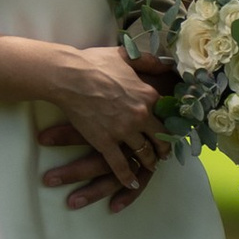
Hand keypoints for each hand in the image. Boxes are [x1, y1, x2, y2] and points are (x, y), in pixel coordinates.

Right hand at [31, 41, 169, 197]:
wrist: (69, 76)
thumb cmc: (95, 62)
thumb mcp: (126, 56)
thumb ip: (149, 61)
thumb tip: (167, 63)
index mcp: (148, 95)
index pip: (167, 116)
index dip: (169, 125)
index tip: (169, 131)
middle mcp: (141, 116)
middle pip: (160, 138)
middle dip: (164, 148)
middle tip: (164, 154)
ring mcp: (124, 131)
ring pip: (143, 153)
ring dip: (149, 162)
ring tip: (150, 165)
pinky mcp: (106, 142)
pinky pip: (120, 165)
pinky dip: (127, 176)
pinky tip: (131, 182)